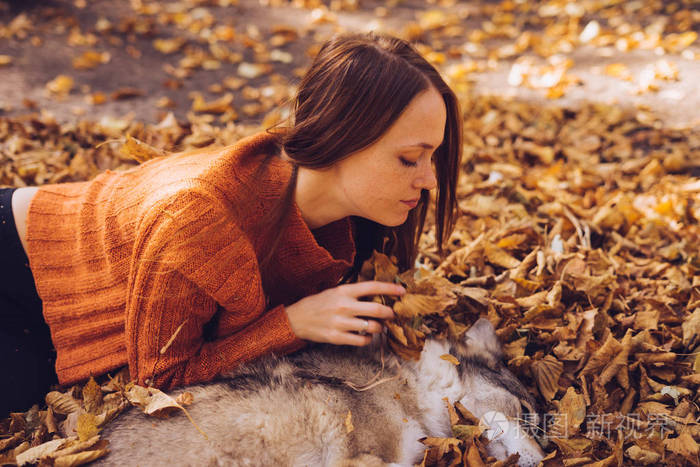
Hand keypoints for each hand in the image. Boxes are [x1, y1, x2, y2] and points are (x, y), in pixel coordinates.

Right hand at [285, 281, 405, 345]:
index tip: (403, 291)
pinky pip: (361, 340)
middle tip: (392, 314)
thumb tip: (378, 295)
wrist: (297, 319)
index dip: (390, 288)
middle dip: (390, 313)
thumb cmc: (319, 303)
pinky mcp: (337, 337)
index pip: (372, 287)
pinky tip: (366, 336)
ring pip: (372, 327)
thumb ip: (354, 293)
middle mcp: (344, 305)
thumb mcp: (335, 291)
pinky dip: (368, 339)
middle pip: (377, 309)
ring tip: (379, 326)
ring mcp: (340, 322)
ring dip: (380, 327)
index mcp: (344, 291)